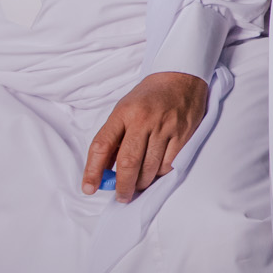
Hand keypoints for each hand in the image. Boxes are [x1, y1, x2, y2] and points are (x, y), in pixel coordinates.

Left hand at [81, 71, 208, 202]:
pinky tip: (156, 171)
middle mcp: (144, 120)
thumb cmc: (148, 97)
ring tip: (138, 185)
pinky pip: (169, 163)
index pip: (102, 145)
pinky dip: (160, 173)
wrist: (181, 75)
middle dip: (122, 186)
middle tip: (121, 196)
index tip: (88, 188)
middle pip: (128, 162)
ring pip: (150, 167)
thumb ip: (113, 139)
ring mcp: (166, 127)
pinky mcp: (184, 133)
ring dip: (141, 183)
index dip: (92, 171)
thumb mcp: (124, 110)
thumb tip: (104, 172)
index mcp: (124, 112)